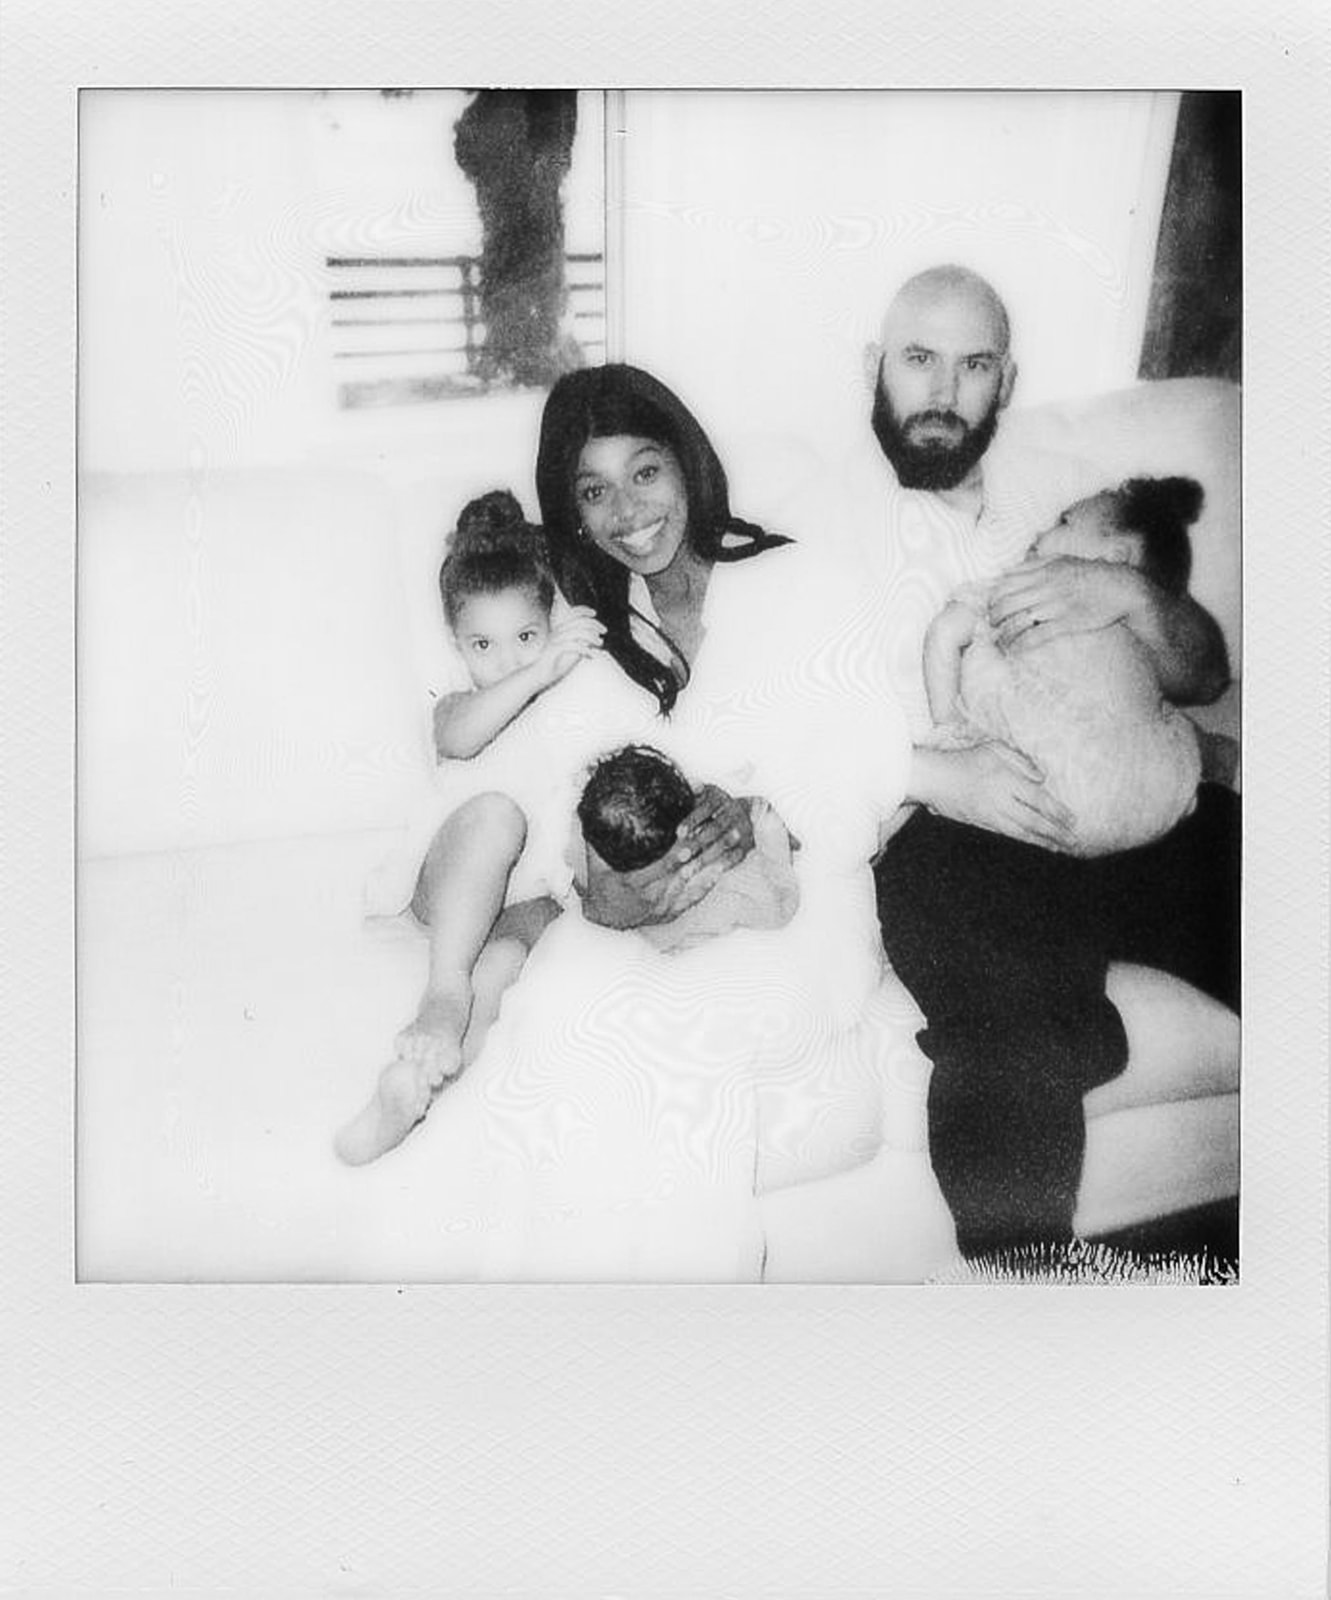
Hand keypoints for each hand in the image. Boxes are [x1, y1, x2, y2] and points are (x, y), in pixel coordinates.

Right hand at [535, 606, 604, 686]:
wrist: (539, 675)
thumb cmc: (555, 664)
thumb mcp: (571, 652)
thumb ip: (580, 643)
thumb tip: (593, 639)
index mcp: (560, 630)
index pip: (571, 614)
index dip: (584, 610)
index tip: (594, 613)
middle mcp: (558, 632)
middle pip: (579, 621)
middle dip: (594, 624)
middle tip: (604, 631)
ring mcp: (556, 640)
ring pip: (577, 632)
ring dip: (592, 636)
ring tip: (600, 643)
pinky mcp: (555, 649)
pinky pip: (573, 646)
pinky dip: (585, 649)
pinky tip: (591, 655)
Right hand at [580, 786, 756, 928]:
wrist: (605, 920)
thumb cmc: (601, 887)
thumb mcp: (595, 861)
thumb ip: (597, 836)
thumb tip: (595, 806)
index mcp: (634, 880)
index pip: (665, 859)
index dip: (683, 842)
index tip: (698, 825)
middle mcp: (653, 894)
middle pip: (687, 867)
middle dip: (710, 846)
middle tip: (730, 827)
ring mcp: (665, 904)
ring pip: (696, 880)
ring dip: (718, 861)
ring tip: (735, 842)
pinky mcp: (673, 911)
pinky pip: (695, 896)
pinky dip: (709, 882)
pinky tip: (724, 868)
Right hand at [912, 741, 1077, 850]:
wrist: (934, 779)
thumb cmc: (964, 760)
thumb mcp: (994, 749)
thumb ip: (1020, 761)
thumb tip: (1041, 778)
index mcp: (1005, 780)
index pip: (1037, 799)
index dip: (1057, 812)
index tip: (1073, 819)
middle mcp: (999, 801)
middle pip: (1033, 821)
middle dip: (1055, 833)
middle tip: (1074, 841)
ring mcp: (990, 815)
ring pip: (1021, 832)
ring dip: (1042, 841)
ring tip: (1059, 848)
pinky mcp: (982, 823)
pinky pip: (1008, 833)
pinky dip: (1025, 839)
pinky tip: (1036, 842)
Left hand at [987, 556, 1136, 652]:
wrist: (1123, 588)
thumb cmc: (1091, 575)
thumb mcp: (1062, 561)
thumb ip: (1035, 565)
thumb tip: (1007, 571)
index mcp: (1044, 569)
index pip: (1004, 583)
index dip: (993, 598)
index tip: (992, 607)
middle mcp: (1047, 585)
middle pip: (1005, 603)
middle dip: (994, 617)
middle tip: (993, 626)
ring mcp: (1057, 604)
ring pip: (1016, 620)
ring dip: (1003, 633)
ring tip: (999, 640)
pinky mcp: (1067, 622)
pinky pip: (1035, 635)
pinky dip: (1020, 644)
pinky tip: (1014, 650)